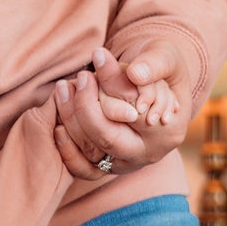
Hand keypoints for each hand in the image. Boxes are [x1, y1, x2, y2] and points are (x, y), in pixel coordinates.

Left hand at [53, 42, 190, 180]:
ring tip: (65, 86)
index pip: (132, 113)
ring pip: (90, 150)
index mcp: (168, 131)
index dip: (111, 86)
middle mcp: (148, 154)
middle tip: (81, 75)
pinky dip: (66, 147)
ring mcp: (126, 163)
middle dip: (85, 105)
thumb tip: (135, 73)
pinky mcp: (106, 166)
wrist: (151, 82)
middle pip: (106, 137)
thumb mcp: (164, 57)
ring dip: (70, 118)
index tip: (98, 57)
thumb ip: (153, 63)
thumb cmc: (159, 67)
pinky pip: (81, 168)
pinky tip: (58, 122)